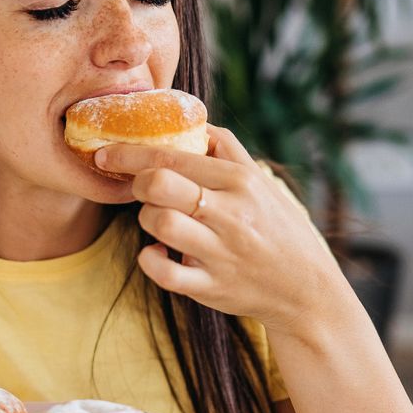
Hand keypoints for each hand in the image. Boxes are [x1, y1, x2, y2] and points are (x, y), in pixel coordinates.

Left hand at [94, 125, 353, 333]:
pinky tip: (158, 252)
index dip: (130, 152)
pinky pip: (163, 272)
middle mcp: (231, 214)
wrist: (306, 290)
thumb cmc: (277, 228)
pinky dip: (150, 259)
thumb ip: (227, 149)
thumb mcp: (262, 182)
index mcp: (240, 181)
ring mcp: (220, 253)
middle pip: (159, 184)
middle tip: (138, 187)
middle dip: (137, 182)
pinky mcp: (210, 288)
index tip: (107, 153)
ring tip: (158, 219)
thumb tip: (193, 122)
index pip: (173, 156)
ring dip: (146, 218)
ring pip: (159, 224)